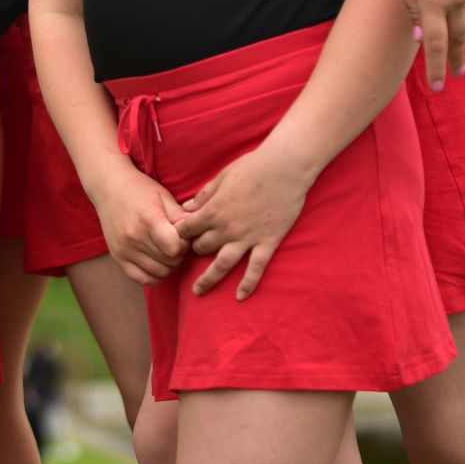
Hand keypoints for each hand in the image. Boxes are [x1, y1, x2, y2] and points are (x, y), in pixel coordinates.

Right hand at [91, 161, 187, 285]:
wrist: (108, 187)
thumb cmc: (139, 189)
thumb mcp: (163, 196)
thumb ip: (180, 216)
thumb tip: (196, 233)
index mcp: (148, 219)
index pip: (175, 248)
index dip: (184, 244)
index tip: (182, 235)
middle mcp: (134, 236)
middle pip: (169, 261)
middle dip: (179, 254)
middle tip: (176, 242)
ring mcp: (124, 249)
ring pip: (159, 273)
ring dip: (169, 265)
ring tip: (167, 251)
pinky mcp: (117, 256)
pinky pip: (141, 278)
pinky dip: (154, 276)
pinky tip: (157, 263)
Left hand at [177, 143, 311, 298]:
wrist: (285, 168)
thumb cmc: (252, 167)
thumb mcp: (222, 177)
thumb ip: (204, 195)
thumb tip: (186, 208)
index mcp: (213, 210)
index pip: (187, 229)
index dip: (181, 233)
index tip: (180, 237)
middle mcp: (227, 228)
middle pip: (202, 247)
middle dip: (196, 249)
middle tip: (195, 252)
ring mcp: (247, 238)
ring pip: (223, 264)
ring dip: (208, 279)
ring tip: (198, 291)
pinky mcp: (267, 243)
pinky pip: (255, 269)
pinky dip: (248, 284)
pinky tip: (239, 296)